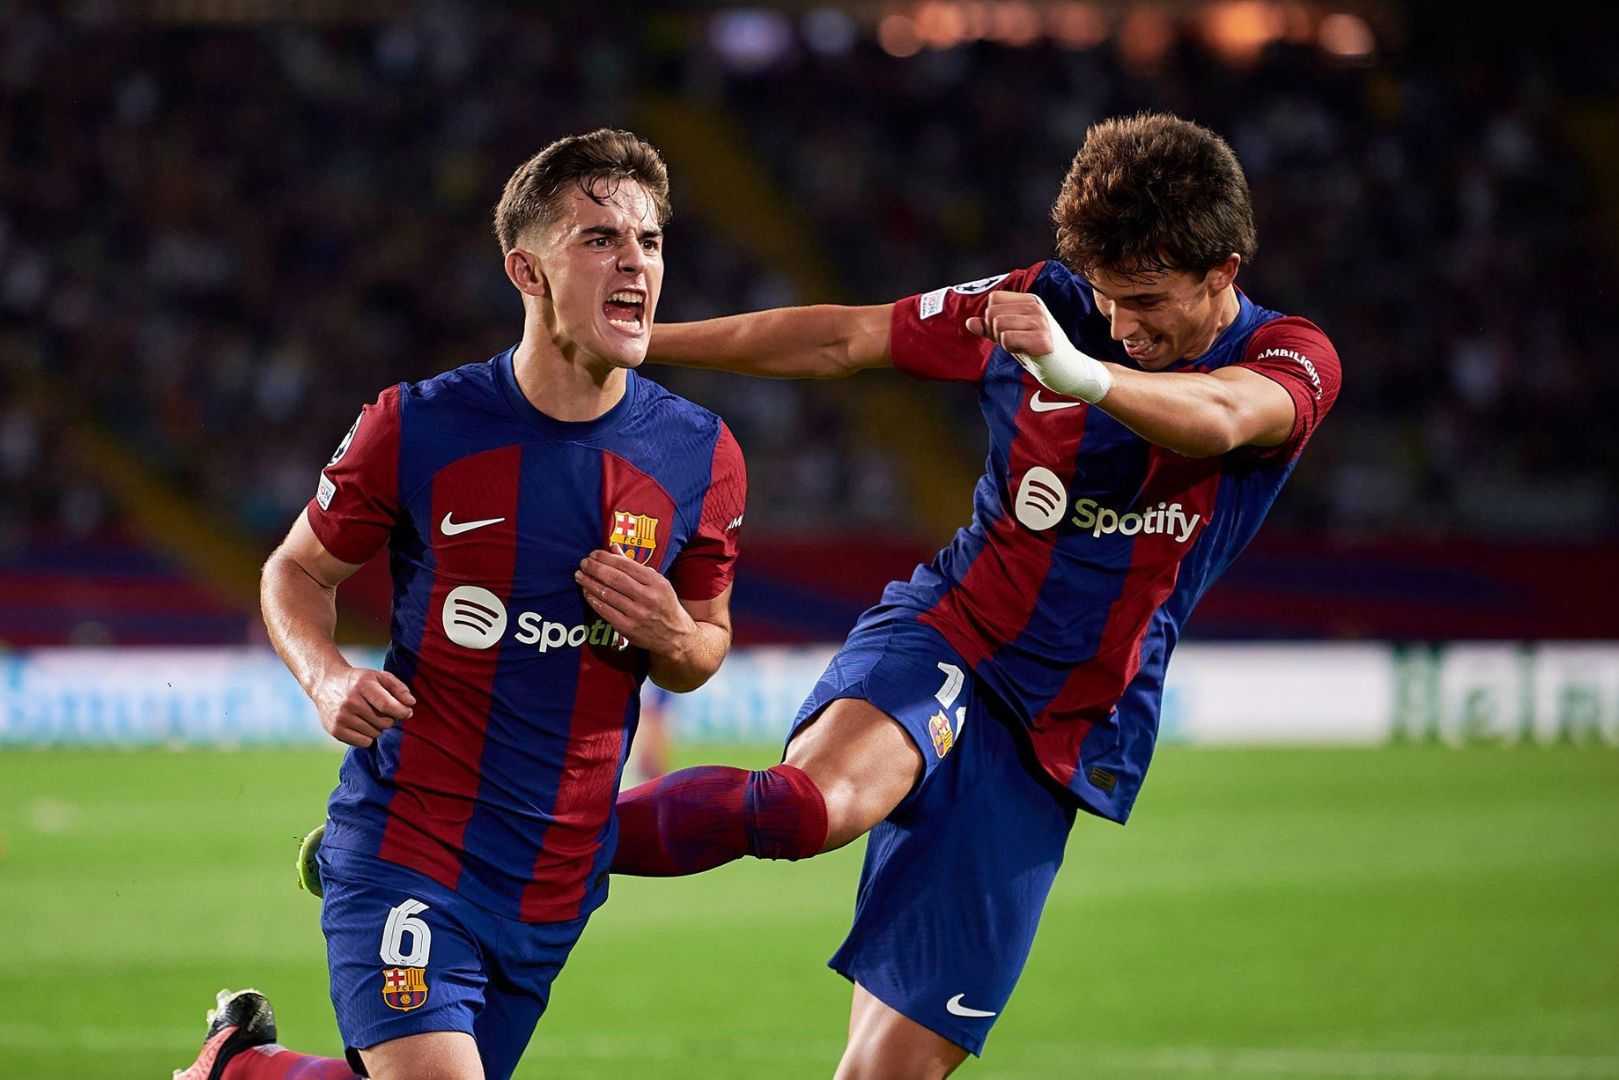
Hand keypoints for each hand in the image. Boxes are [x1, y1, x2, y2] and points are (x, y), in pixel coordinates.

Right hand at [312, 666, 414, 747]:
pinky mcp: (335, 730)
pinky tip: (363, 725)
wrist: (326, 683)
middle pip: (384, 722)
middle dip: (390, 719)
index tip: (407, 712)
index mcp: (363, 685)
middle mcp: (350, 701)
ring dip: (378, 727)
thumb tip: (411, 704)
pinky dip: (368, 737)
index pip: (387, 705)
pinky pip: (363, 742)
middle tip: (383, 712)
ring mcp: (341, 717)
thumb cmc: (359, 681)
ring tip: (370, 716)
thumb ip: (398, 688)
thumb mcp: (379, 676)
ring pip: (375, 733)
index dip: (402, 712)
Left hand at [576, 544, 696, 656]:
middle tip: (584, 563)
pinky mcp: (628, 628)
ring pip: (608, 594)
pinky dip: (594, 600)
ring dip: (590, 583)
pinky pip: (606, 611)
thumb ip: (634, 566)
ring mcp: (637, 614)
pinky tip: (586, 592)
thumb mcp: (657, 582)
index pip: (626, 565)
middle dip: (596, 568)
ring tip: (580, 575)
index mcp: (656, 582)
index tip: (594, 554)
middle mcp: (648, 597)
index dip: (607, 558)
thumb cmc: (664, 604)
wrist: (675, 635)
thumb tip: (613, 548)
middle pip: (615, 579)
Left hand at [966, 291, 1112, 402]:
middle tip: (1017, 342)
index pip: (993, 299)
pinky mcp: (1042, 340)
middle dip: (996, 332)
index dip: (992, 318)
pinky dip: (1011, 349)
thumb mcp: (1010, 336)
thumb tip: (969, 322)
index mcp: (1030, 300)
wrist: (1067, 370)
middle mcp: (1036, 306)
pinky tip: (1028, 352)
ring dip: (1004, 342)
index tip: (1010, 332)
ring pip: (997, 325)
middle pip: (992, 312)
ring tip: (1024, 347)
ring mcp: (1041, 322)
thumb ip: (990, 328)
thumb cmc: (1037, 351)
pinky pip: (1007, 339)